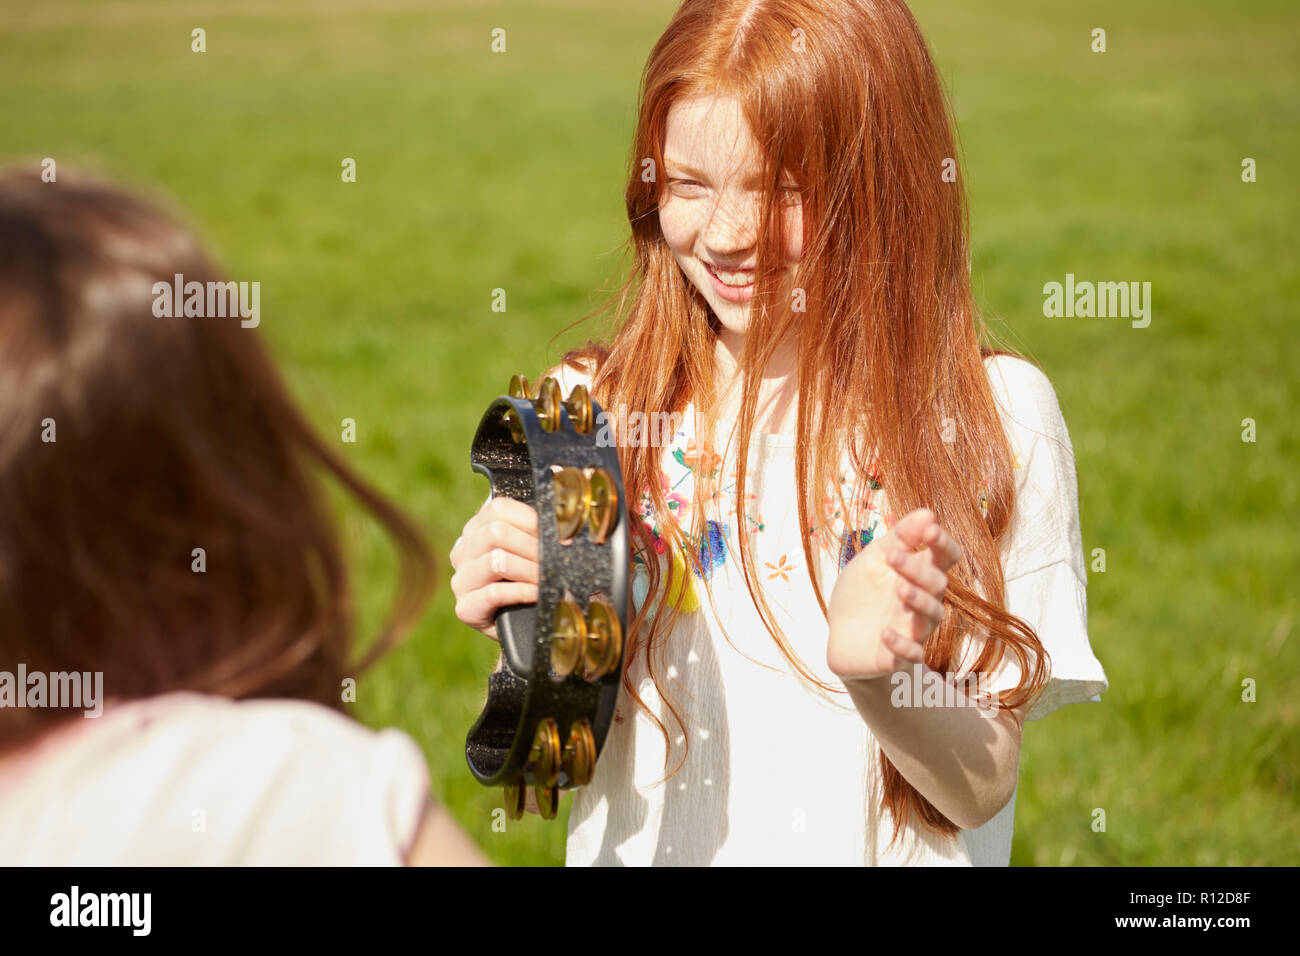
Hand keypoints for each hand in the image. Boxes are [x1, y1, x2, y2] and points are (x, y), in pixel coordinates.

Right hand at [449, 496, 539, 640]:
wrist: (520, 624)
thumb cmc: (526, 581)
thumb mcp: (528, 550)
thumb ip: (536, 533)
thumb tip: (563, 530)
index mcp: (476, 529)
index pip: (498, 508)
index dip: (530, 520)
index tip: (551, 536)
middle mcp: (463, 550)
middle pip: (496, 532)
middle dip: (532, 547)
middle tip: (551, 561)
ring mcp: (461, 579)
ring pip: (495, 561)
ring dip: (529, 570)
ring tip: (545, 579)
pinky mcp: (465, 607)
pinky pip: (494, 593)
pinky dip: (521, 592)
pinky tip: (535, 594)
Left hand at [826, 507, 961, 680]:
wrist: (841, 637)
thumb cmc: (862, 593)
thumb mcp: (874, 559)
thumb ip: (899, 537)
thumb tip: (928, 512)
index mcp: (918, 573)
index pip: (946, 557)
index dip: (943, 544)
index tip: (929, 530)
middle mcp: (922, 600)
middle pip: (937, 584)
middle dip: (918, 570)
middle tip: (893, 557)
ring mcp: (913, 629)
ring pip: (932, 617)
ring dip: (918, 601)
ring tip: (900, 589)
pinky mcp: (898, 656)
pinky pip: (912, 654)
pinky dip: (903, 645)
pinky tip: (886, 634)